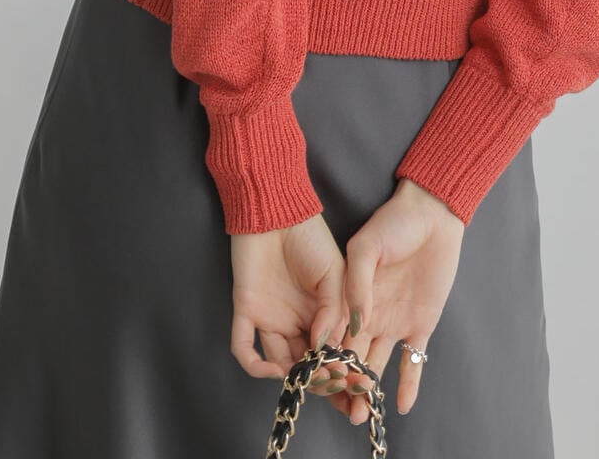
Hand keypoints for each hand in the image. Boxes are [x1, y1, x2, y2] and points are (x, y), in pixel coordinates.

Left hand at [229, 211, 349, 385]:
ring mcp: (270, 318)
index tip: (354, 382)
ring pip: (278, 362)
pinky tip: (275, 370)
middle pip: (305, 363)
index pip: (329, 351)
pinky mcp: (246, 312)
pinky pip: (244, 347)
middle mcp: (295, 320)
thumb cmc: (310, 237)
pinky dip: (255, 366)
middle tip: (335, 387)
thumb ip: (334, 310)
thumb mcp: (336, 272)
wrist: (278, 211)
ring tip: (310, 379)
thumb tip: (327, 347)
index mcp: (319, 312)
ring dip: (293, 377)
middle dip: (321, 381)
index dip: (341, 369)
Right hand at [333, 177, 464, 425]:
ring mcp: (395, 322)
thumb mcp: (365, 246)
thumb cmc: (394, 223)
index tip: (321, 380)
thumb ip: (356, 283)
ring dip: (369, 390)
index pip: (333, 335)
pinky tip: (402, 405)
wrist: (432, 215)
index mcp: (349, 298)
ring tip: (362, 414)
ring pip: (378, 364)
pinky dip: (408, 383)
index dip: (326, 359)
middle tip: (343, 408)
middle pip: (352, 357)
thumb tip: (354, 323)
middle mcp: (369, 315)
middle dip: (344, 384)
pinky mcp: (421, 325)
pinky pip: (414, 360)